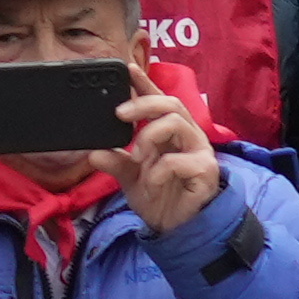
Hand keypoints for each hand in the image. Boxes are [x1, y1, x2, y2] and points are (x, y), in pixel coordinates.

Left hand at [116, 74, 225, 233]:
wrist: (176, 230)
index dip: (145, 83)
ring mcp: (200, 152)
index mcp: (171, 133)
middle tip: (119, 114)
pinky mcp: (205, 170)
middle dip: (142, 104)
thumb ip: (115, 162)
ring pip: (176, 123)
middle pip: (170, 103)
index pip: (160, 101)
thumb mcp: (130, 178)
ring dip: (149, 137)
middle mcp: (188, 136)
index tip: (127, 69)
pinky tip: (152, 184)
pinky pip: (177, 160)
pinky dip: (157, 171)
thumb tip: (92, 152)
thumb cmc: (160, 198)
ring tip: (138, 157)